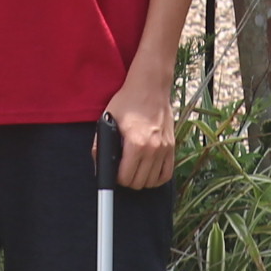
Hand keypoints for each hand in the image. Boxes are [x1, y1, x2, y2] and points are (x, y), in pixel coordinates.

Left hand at [110, 63, 177, 189]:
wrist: (150, 87)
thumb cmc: (128, 101)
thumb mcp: (108, 120)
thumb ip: (101, 145)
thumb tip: (99, 165)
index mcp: (136, 143)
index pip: (125, 177)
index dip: (116, 178)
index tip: (114, 173)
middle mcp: (152, 148)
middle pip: (139, 182)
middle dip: (128, 180)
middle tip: (123, 170)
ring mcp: (164, 148)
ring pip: (152, 181)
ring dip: (141, 180)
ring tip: (134, 170)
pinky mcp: (171, 146)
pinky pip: (166, 174)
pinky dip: (157, 178)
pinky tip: (148, 172)